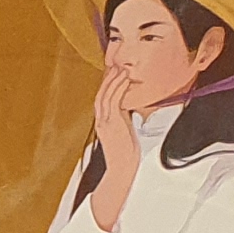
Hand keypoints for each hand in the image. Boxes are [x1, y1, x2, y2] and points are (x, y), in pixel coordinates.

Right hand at [87, 64, 141, 229]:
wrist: (122, 168)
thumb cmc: (126, 154)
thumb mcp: (125, 133)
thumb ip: (125, 121)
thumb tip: (132, 112)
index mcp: (103, 122)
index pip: (102, 98)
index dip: (107, 84)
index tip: (114, 72)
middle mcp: (101, 120)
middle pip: (101, 94)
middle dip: (108, 79)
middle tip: (116, 64)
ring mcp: (104, 121)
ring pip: (105, 95)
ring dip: (113, 80)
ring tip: (121, 68)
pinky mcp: (111, 123)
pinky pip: (113, 101)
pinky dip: (117, 88)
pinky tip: (124, 79)